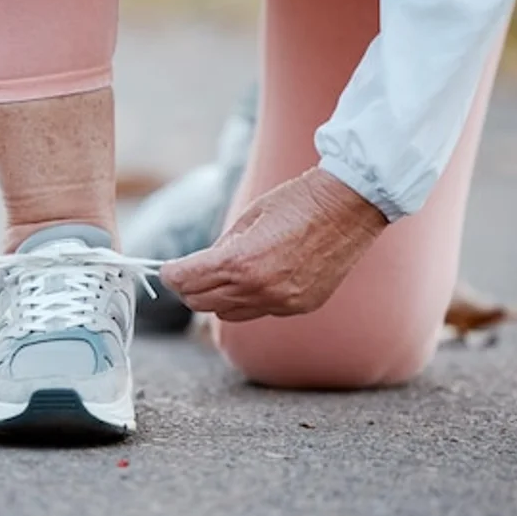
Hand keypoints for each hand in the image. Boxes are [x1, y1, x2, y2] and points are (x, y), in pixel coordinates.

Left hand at [160, 167, 387, 321]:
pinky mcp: (300, 307)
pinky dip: (250, 300)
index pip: (186, 281)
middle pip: (202, 303)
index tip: (167, 270)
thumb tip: (199, 267)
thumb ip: (221, 248)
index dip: (170, 275)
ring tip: (221, 276)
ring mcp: (281, 302)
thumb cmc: (297, 201)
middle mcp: (259, 289)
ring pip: (228, 314)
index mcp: (241, 262)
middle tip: (185, 274)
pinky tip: (258, 277)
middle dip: (188, 288)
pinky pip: (260, 312)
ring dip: (216, 298)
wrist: (350, 206)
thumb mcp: (248, 218)